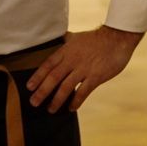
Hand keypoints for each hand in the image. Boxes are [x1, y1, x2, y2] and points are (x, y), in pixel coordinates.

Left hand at [25, 26, 142, 113]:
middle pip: (53, 78)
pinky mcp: (96, 77)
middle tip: (33, 103)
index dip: (37, 76)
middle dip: (42, 91)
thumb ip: (65, 40)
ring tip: (50, 109)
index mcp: (66, 50)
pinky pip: (83, 92)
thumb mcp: (76, 37)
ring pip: (66, 87)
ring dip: (56, 100)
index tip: (29, 87)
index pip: (47, 64)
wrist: (117, 38)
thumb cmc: (97, 38)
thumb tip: (57, 38)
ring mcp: (84, 69)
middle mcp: (72, 60)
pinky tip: (71, 108)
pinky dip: (76, 101)